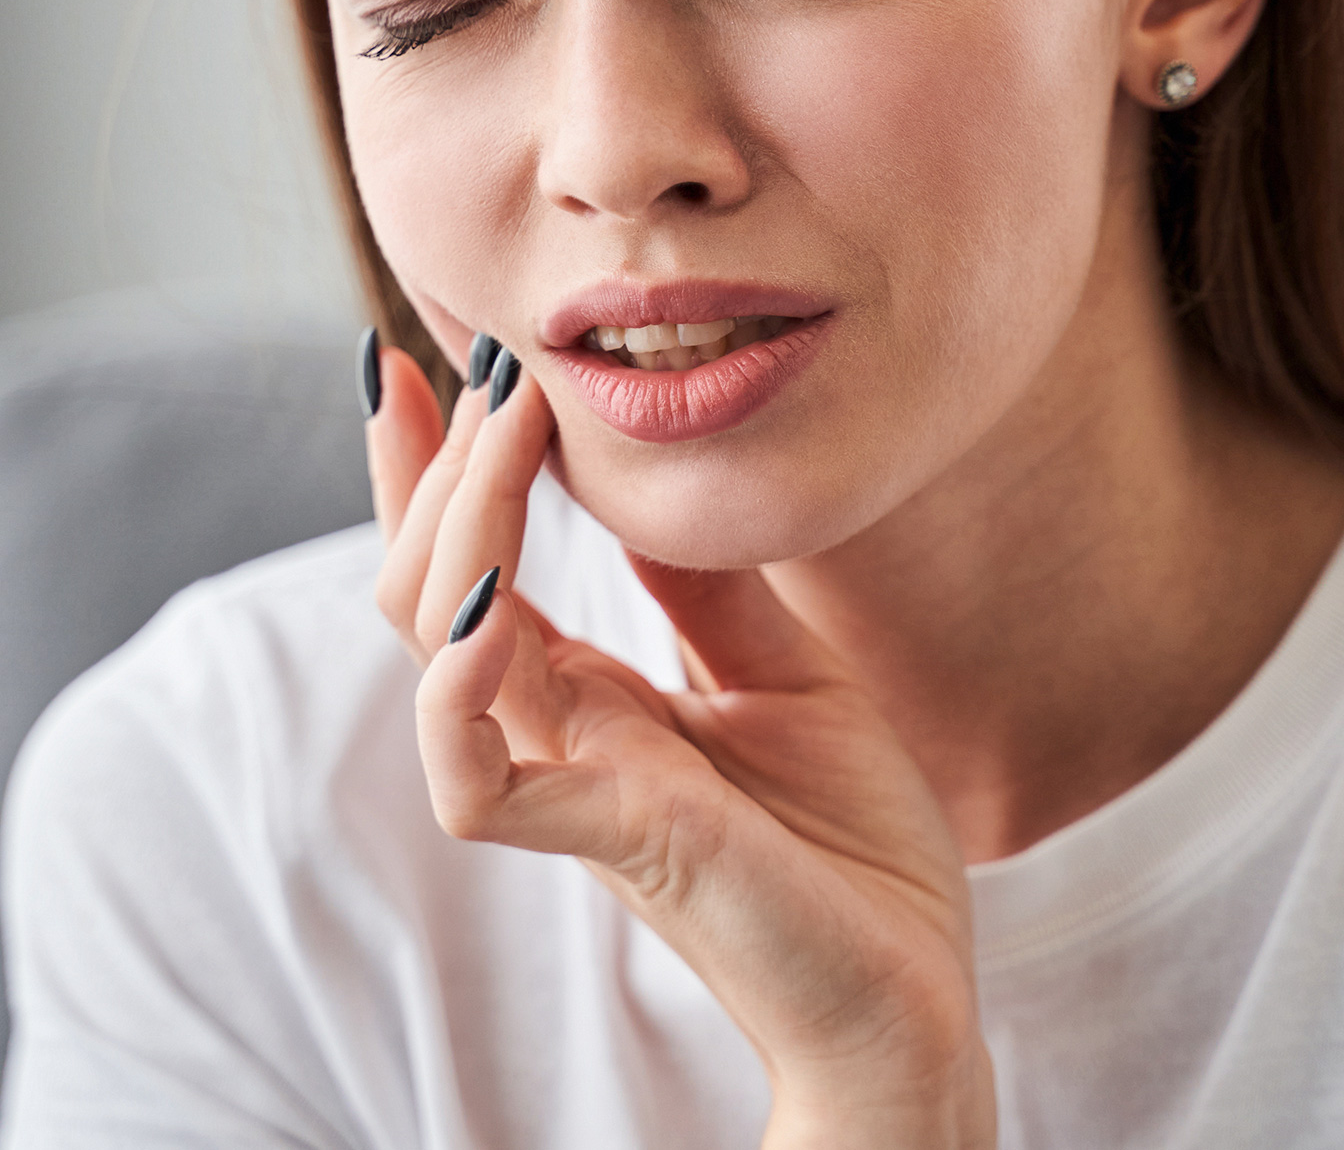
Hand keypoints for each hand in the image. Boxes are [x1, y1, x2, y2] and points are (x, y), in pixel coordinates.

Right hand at [365, 340, 996, 1149]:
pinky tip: (489, 603)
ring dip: (451, 525)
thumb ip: (705, 583)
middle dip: (438, 465)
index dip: (435, 466)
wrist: (917, 991)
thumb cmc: (852, 847)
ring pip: (435, 649)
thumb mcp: (786, 667)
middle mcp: (559, 734)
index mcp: (594, 698)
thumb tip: (649, 468)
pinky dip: (457, 685)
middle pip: (427, 586)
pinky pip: (473, 774)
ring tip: (498, 426)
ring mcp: (572, 786)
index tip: (426, 352)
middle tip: (482, 358)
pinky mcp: (611, 841)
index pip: (473, 564)